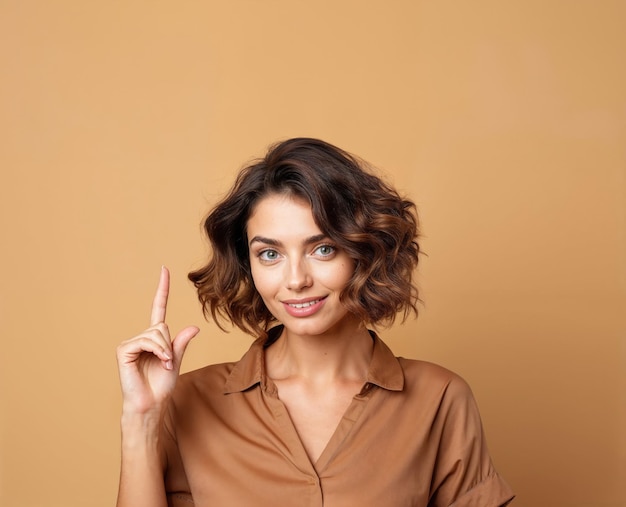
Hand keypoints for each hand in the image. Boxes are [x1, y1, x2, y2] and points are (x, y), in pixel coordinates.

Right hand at [116, 267, 198, 415]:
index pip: (158, 307)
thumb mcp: (177, 360)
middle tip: (168, 362)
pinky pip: (145, 340)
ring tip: (163, 365)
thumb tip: (195, 326)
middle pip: (162, 326)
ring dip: (164, 350)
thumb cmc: (162, 384)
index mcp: (155, 337)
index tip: (164, 269)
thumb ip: (182, 342)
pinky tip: (157, 361)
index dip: (162, 289)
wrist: (152, 403)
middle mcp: (142, 337)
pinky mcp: (123, 349)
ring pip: (156, 333)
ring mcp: (131, 342)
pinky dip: (156, 351)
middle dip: (169, 345)